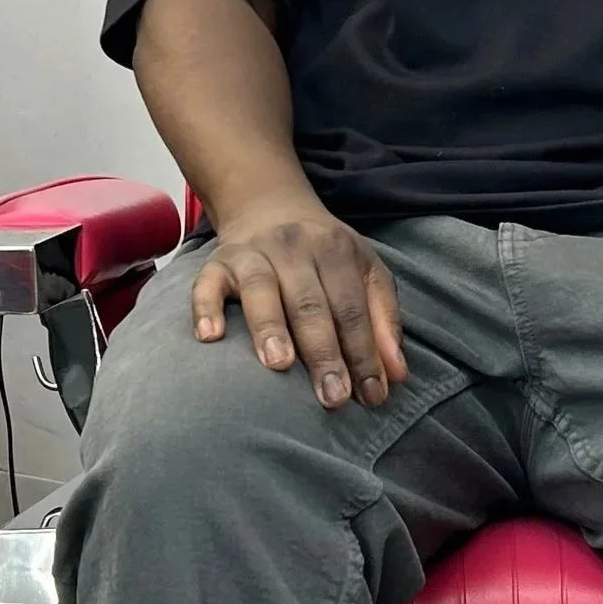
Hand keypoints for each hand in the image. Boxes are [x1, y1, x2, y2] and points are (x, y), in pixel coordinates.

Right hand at [189, 198, 407, 410]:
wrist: (270, 206)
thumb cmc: (325, 255)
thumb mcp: (365, 273)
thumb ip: (384, 320)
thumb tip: (397, 375)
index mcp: (337, 252)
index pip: (353, 308)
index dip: (364, 353)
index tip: (371, 396)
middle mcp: (295, 248)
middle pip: (311, 303)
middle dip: (324, 352)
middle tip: (334, 397)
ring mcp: (253, 253)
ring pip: (261, 289)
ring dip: (270, 326)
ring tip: (279, 365)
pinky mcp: (217, 261)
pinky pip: (206, 284)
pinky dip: (206, 308)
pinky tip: (210, 337)